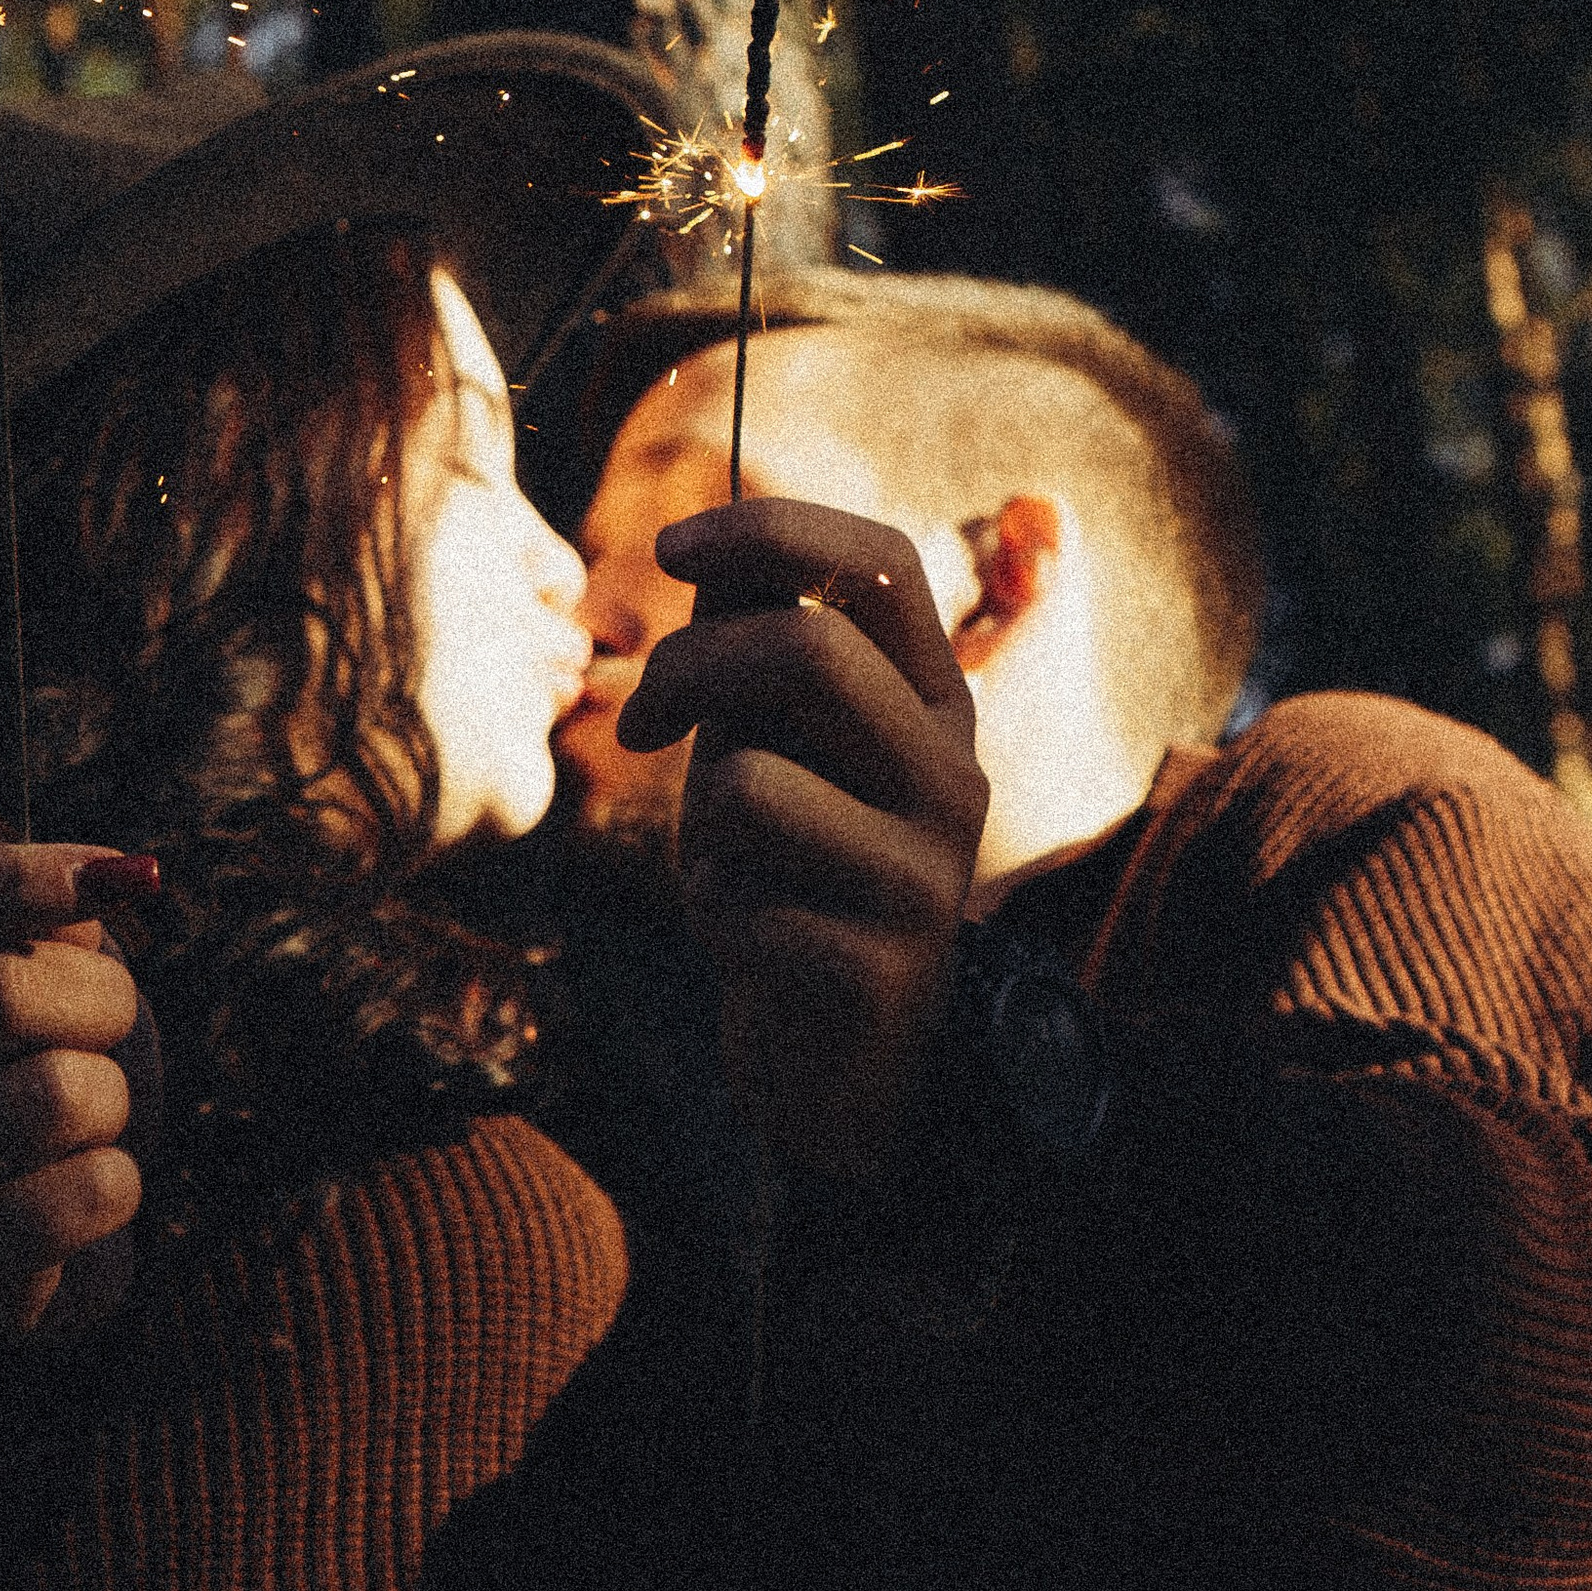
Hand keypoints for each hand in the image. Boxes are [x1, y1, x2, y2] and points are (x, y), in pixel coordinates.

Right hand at [0, 844, 157, 1341]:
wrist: (43, 1231)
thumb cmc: (52, 1069)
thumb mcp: (57, 975)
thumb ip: (70, 919)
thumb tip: (123, 873)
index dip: (25, 880)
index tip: (119, 878)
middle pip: (2, 992)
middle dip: (100, 1005)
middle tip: (108, 1031)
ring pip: (55, 1095)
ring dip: (111, 1103)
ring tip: (86, 1122)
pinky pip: (82, 1193)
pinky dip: (116, 1187)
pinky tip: (84, 1191)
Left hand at [616, 501, 986, 1173]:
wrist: (842, 1059)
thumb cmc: (793, 874)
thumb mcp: (771, 744)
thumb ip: (751, 652)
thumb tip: (714, 550)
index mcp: (934, 700)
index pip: (884, 562)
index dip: (772, 531)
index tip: (669, 548)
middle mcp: (951, 771)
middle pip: (806, 650)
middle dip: (685, 670)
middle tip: (641, 724)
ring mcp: (927, 872)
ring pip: (749, 781)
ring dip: (700, 820)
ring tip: (734, 864)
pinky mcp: (881, 964)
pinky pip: (740, 897)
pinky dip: (715, 913)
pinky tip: (755, 945)